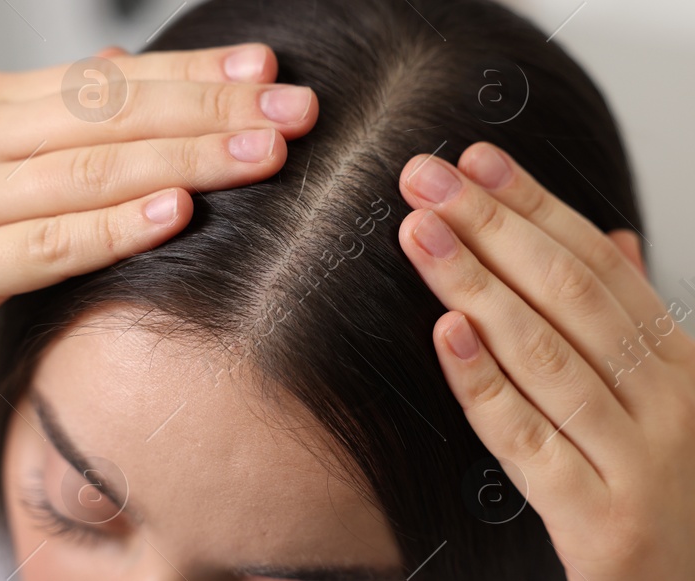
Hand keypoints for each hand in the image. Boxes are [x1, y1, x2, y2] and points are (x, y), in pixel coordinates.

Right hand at [0, 44, 317, 363]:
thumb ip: (51, 121)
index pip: (108, 79)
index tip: (266, 66)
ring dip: (183, 156)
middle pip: (112, 113)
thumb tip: (127, 76)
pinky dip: (113, 227)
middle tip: (294, 108)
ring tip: (260, 152)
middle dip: (211, 105)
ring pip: (92, 169)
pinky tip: (173, 213)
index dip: (192, 70)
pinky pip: (47, 243)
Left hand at [398, 143, 693, 578]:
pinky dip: (483, 383)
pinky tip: (444, 333)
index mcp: (676, 359)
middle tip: (423, 177)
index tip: (475, 157)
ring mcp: (635, 457)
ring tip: (419, 233)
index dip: (535, 204)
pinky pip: (526, 438)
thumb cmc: (652, 483)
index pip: (600, 261)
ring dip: (475, 285)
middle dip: (492, 226)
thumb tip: (616, 236)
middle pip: (569, 294)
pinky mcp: (595, 513)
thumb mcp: (657, 393)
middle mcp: (666, 400)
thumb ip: (631, 319)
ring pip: (546, 355)